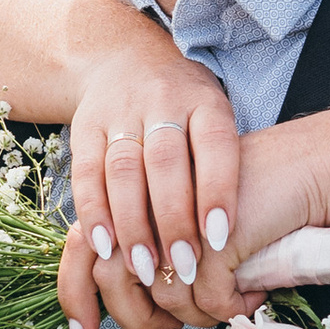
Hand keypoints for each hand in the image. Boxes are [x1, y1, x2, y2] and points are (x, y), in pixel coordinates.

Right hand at [59, 37, 245, 328]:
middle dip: (174, 220)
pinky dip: (94, 212)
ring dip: (133, 225)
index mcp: (205, 100)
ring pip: (124, 169)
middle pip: (166, 161)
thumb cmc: (187, 109)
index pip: (214, 143)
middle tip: (183, 268)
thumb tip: (244, 237)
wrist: (126, 58)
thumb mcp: (215, 119)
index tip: (219, 239)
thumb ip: (226, 166)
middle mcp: (163, 101)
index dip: (217, 190)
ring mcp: (121, 112)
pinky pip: (86, 172)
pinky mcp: (86, 125)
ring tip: (144, 269)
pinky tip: (105, 246)